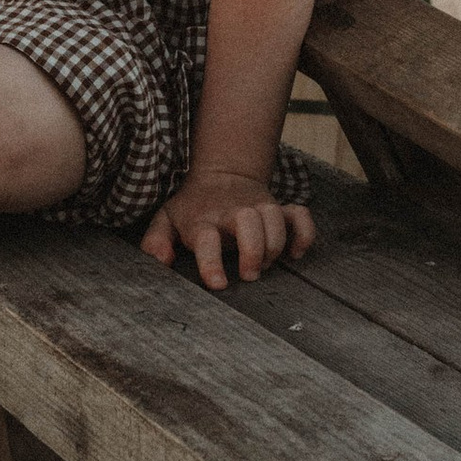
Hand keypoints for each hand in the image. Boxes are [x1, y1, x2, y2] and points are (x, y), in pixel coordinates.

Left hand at [142, 170, 314, 294]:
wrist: (221, 175)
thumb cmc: (192, 208)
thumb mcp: (166, 220)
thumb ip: (156, 241)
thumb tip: (161, 261)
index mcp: (203, 219)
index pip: (206, 237)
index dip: (211, 261)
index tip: (218, 284)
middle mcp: (232, 212)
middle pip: (248, 221)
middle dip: (253, 250)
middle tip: (249, 275)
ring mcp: (258, 207)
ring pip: (275, 217)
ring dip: (275, 244)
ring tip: (265, 265)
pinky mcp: (279, 207)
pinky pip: (300, 215)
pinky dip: (304, 234)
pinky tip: (295, 254)